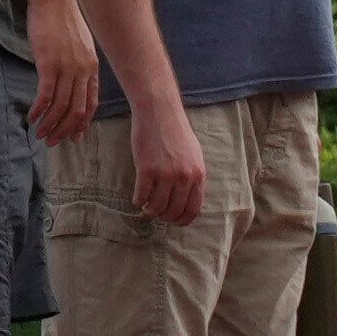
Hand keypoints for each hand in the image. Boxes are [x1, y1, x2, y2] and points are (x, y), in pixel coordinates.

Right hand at [26, 0, 102, 148]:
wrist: (55, 0)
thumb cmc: (63, 22)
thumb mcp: (79, 45)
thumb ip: (79, 64)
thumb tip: (72, 80)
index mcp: (92, 67)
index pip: (91, 102)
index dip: (82, 123)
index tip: (73, 138)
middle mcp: (84, 70)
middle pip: (77, 110)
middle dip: (64, 130)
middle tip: (51, 142)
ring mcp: (67, 68)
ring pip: (61, 106)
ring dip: (49, 124)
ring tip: (39, 134)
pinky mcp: (49, 64)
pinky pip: (46, 95)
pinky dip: (39, 110)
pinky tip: (31, 118)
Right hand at [132, 93, 210, 224]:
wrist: (160, 113)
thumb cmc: (176, 133)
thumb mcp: (193, 155)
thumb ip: (192, 176)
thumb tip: (186, 199)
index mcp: (198, 173)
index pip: (193, 208)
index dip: (182, 220)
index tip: (174, 222)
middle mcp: (184, 176)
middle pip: (173, 211)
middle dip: (164, 217)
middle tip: (156, 213)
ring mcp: (165, 174)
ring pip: (156, 208)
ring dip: (149, 210)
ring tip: (146, 204)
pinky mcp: (146, 170)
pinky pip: (141, 197)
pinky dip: (138, 201)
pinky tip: (137, 197)